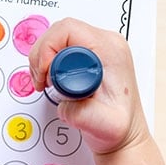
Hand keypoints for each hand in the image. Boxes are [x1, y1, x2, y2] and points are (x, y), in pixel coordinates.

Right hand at [28, 18, 150, 154]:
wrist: (124, 133)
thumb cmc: (118, 126)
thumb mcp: (103, 124)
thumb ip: (81, 113)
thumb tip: (64, 103)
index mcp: (110, 51)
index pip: (68, 30)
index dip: (48, 50)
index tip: (46, 76)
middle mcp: (104, 44)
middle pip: (59, 31)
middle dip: (41, 55)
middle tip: (41, 81)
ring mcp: (96, 49)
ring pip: (56, 38)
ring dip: (42, 59)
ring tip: (45, 82)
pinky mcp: (86, 56)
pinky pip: (59, 48)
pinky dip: (47, 63)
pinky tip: (49, 80)